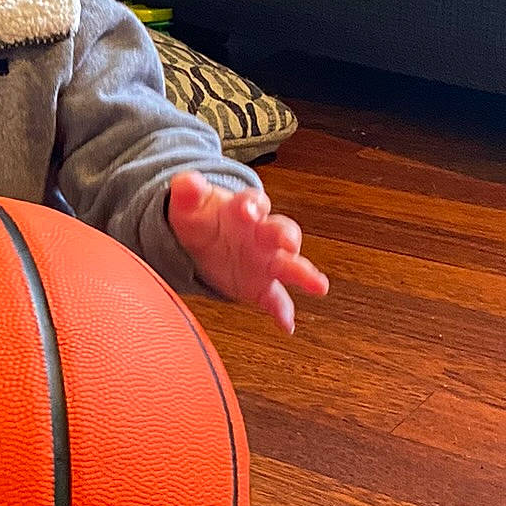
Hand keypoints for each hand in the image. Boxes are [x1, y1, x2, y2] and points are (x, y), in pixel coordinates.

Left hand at [168, 172, 327, 333]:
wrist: (200, 242)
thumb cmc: (202, 219)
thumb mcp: (189, 205)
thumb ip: (187, 192)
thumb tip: (186, 180)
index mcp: (245, 210)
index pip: (256, 202)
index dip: (253, 205)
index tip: (248, 210)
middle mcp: (262, 235)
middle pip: (281, 231)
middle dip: (286, 235)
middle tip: (288, 242)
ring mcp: (265, 261)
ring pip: (290, 265)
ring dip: (304, 274)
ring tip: (318, 286)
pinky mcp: (260, 287)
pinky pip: (275, 300)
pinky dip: (283, 312)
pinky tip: (287, 324)